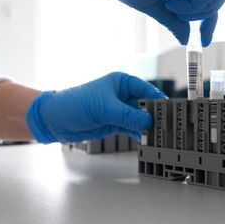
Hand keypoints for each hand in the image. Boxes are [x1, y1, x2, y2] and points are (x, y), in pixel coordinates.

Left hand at [26, 72, 165, 143]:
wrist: (54, 119)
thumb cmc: (74, 103)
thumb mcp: (104, 108)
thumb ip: (127, 115)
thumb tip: (148, 121)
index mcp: (121, 82)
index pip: (146, 90)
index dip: (158, 100)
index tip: (170, 111)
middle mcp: (122, 95)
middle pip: (145, 106)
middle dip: (155, 116)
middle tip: (167, 127)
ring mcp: (119, 110)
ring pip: (140, 119)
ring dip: (148, 128)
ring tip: (159, 137)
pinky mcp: (115, 123)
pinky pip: (133, 129)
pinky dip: (140, 135)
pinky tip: (147, 141)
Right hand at [66, 0, 224, 46]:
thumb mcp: (151, 2)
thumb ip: (171, 19)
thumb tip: (184, 37)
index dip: (208, 18)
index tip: (202, 39)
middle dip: (211, 14)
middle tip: (197, 32)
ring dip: (201, 9)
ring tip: (173, 10)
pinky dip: (193, 4)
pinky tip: (171, 3)